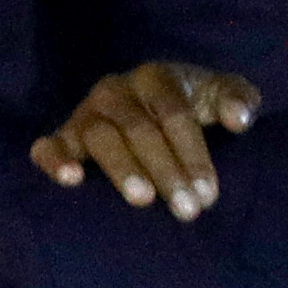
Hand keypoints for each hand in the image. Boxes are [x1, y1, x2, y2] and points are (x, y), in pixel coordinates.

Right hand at [29, 60, 260, 215]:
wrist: (153, 106)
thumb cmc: (193, 106)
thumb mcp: (220, 95)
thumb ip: (238, 99)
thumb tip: (237, 119)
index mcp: (154, 77)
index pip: (173, 113)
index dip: (192, 153)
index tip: (209, 194)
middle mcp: (115, 91)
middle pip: (138, 128)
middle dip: (166, 170)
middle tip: (187, 210)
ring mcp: (86, 113)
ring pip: (99, 136)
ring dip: (122, 169)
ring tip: (143, 200)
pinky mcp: (65, 136)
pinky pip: (49, 144)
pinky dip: (54, 159)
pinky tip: (70, 180)